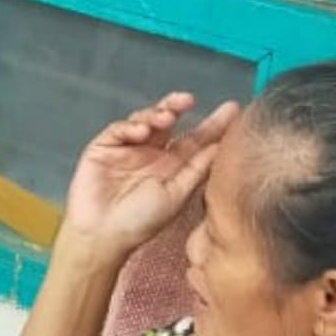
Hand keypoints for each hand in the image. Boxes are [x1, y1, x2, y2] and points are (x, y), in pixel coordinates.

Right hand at [64, 93, 241, 260]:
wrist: (103, 235)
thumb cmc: (139, 223)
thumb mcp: (178, 195)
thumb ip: (199, 168)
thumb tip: (221, 144)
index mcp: (171, 167)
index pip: (194, 139)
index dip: (212, 124)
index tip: (232, 109)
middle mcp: (150, 155)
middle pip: (168, 121)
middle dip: (178, 106)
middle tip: (188, 100)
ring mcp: (127, 150)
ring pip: (144, 119)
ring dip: (156, 114)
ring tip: (165, 118)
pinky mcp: (103, 149)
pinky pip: (119, 129)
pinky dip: (130, 126)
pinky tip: (141, 131)